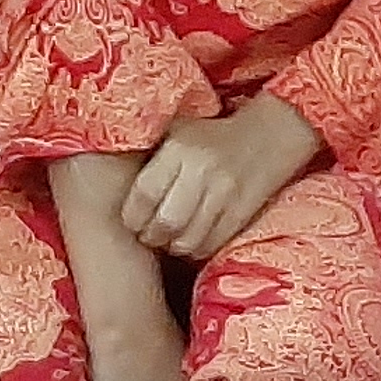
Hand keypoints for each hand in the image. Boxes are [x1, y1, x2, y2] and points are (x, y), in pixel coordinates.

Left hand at [123, 97, 321, 259]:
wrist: (271, 135)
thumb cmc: (214, 134)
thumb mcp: (180, 130)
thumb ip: (151, 152)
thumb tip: (110, 174)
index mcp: (180, 149)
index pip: (144, 194)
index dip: (131, 216)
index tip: (131, 220)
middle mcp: (202, 172)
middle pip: (164, 223)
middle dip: (150, 236)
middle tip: (147, 235)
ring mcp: (226, 195)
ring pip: (188, 240)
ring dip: (172, 247)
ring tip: (169, 239)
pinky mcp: (243, 214)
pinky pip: (211, 245)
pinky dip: (196, 250)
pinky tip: (192, 240)